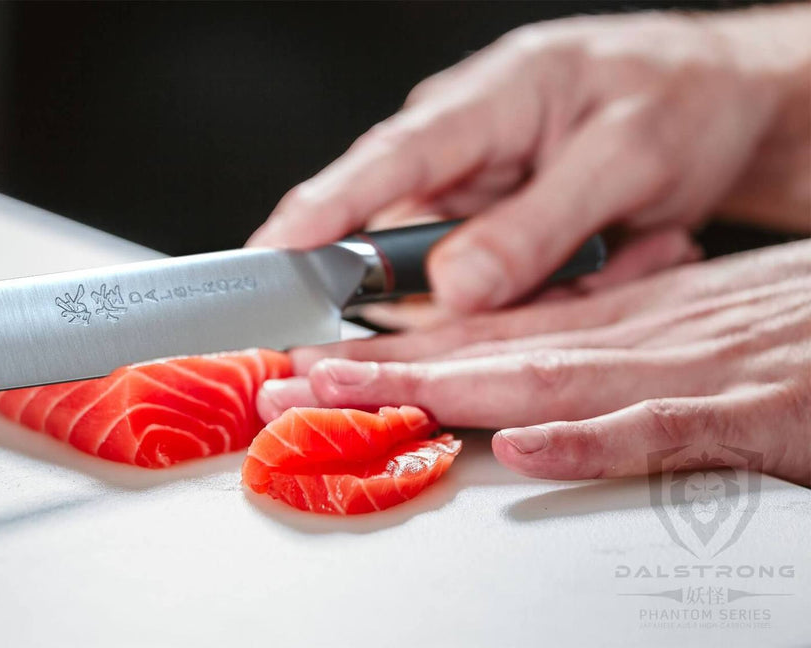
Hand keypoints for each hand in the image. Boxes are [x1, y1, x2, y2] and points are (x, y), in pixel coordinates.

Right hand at [248, 8, 808, 313]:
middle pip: (406, 241)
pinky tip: (620, 250)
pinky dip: (552, 290)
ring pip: (453, 282)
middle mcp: (459, 154)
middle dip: (454, 289)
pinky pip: (491, 292)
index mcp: (484, 104)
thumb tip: (454, 289)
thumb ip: (539, 226)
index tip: (270, 256)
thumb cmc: (675, 100)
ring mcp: (473, 200)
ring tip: (621, 246)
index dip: (322, 211)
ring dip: (534, 289)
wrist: (716, 102)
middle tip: (549, 281)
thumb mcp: (627, 158)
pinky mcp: (492, 236)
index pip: (386, 161)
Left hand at [258, 241, 810, 485]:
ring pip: (545, 378)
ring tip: (349, 400)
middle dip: (377, 371)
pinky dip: (590, 439)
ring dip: (441, 389)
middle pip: (484, 353)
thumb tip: (526, 382)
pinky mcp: (753, 410)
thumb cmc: (790, 324)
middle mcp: (632, 338)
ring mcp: (685, 370)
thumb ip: (606, 351)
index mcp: (615, 321)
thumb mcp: (683, 324)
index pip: (481, 334)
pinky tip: (523, 448)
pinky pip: (660, 429)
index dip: (391, 350)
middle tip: (286, 385)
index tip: (314, 363)